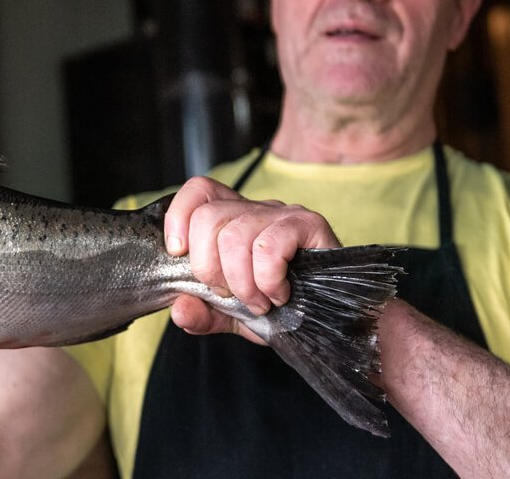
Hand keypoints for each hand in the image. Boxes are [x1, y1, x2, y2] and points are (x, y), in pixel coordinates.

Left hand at [163, 175, 340, 342]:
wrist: (330, 319)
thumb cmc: (279, 308)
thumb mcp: (230, 315)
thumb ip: (201, 313)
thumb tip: (180, 309)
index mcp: (231, 219)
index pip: (199, 190)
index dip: (179, 218)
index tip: (180, 255)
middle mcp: (255, 209)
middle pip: (208, 217)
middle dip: (209, 269)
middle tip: (230, 294)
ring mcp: (282, 214)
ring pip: (235, 234)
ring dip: (241, 282)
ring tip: (257, 302)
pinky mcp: (309, 224)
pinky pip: (270, 245)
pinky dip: (266, 279)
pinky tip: (278, 294)